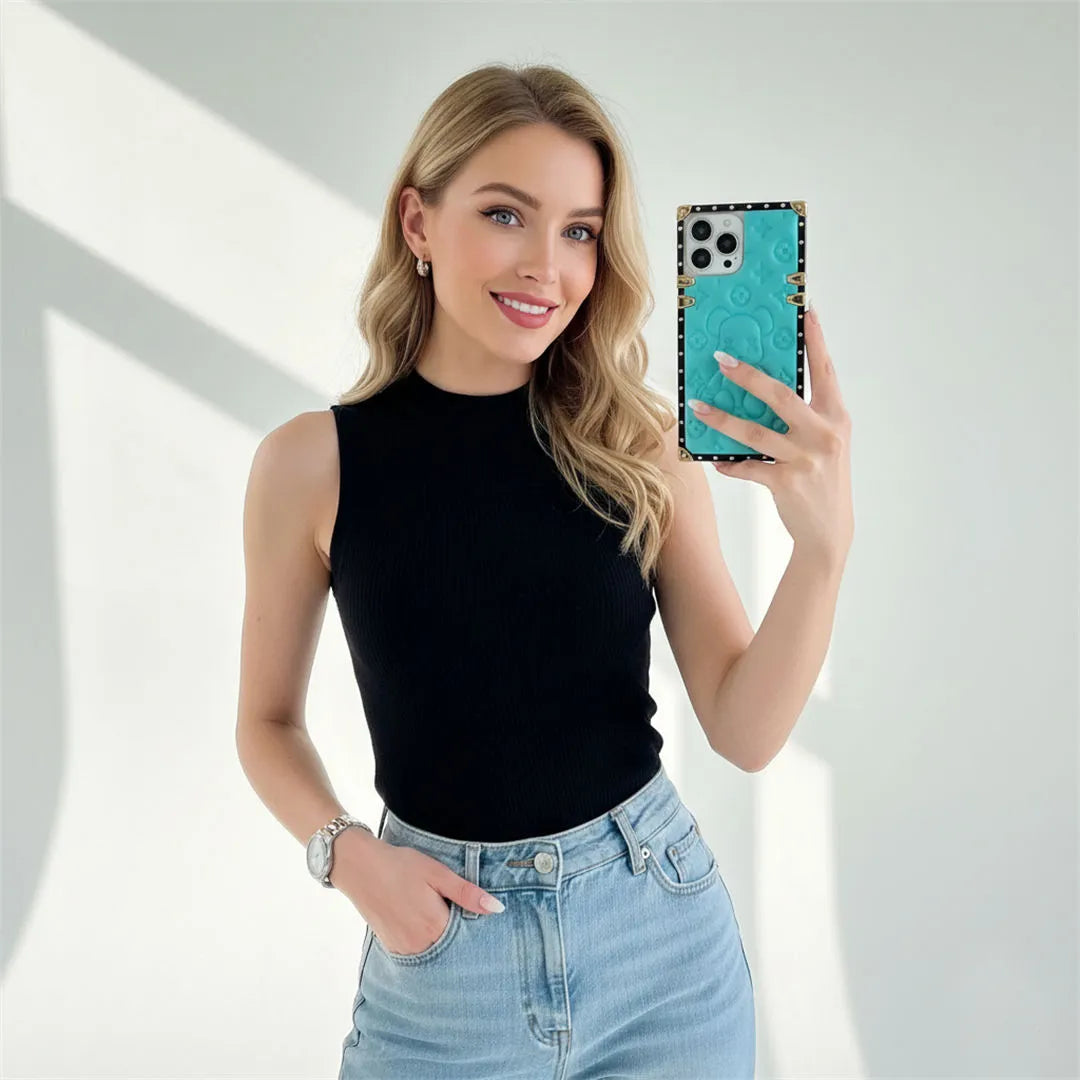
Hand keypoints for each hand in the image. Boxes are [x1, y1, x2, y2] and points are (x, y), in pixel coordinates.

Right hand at [330, 830, 504, 955]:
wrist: (359, 867)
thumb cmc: (401, 865)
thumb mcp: (437, 873)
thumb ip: (467, 894)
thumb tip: (497, 908)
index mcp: (435, 926)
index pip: (467, 937)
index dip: (472, 925)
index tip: (470, 914)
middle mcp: (420, 944)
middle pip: (450, 946)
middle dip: (456, 933)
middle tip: (449, 909)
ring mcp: (404, 949)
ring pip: (434, 950)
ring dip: (439, 937)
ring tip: (431, 910)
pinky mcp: (392, 947)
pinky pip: (417, 950)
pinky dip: (423, 939)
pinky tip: (418, 918)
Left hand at [687, 303, 852, 564]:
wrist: (830, 532)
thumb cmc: (822, 479)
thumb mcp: (825, 442)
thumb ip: (804, 415)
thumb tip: (763, 387)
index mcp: (836, 417)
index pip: (825, 369)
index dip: (814, 338)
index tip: (804, 308)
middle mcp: (825, 434)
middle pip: (780, 395)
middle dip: (748, 375)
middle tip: (721, 359)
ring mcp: (806, 459)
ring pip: (755, 432)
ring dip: (722, 418)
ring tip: (698, 407)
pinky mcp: (786, 483)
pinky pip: (748, 467)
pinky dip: (729, 463)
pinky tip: (715, 459)